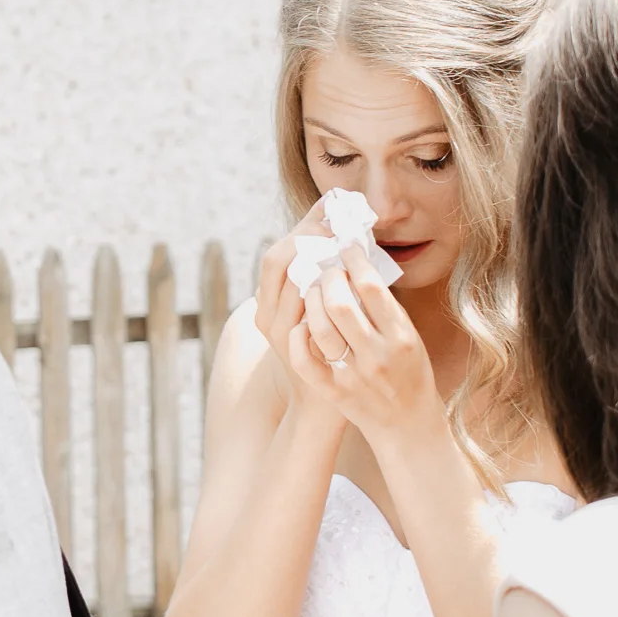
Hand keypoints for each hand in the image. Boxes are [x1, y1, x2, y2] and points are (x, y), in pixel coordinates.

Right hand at [254, 204, 342, 420]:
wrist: (322, 411)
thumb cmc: (325, 357)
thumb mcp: (313, 317)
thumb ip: (318, 284)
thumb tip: (342, 236)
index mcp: (267, 306)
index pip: (278, 253)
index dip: (304, 225)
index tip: (332, 204)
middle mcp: (269, 320)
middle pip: (280, 261)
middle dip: (311, 234)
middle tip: (342, 217)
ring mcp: (284, 340)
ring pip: (292, 285)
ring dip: (322, 259)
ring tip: (350, 239)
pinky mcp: (303, 358)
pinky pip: (306, 321)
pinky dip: (326, 295)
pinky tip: (349, 279)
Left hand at [290, 244, 439, 444]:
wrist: (408, 426)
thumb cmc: (410, 373)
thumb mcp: (409, 337)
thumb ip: (385, 307)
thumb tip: (356, 264)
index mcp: (401, 336)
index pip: (371, 286)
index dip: (352, 258)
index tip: (344, 244)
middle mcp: (377, 355)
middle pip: (340, 303)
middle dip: (327, 277)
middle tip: (325, 267)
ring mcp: (353, 375)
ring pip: (319, 328)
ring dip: (310, 301)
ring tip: (312, 289)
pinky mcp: (333, 390)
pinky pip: (305, 359)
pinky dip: (299, 336)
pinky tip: (301, 323)